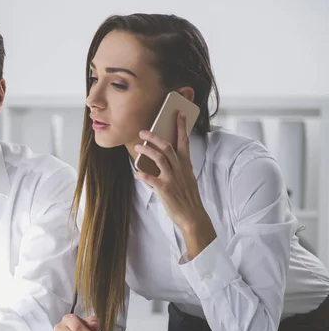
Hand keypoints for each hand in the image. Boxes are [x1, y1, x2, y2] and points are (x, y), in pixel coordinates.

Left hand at [134, 113, 215, 257]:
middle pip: (168, 147)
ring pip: (159, 158)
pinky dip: (142, 175)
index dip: (180, 127)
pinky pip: (151, 179)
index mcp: (186, 165)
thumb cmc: (188, 197)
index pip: (184, 142)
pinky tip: (136, 173)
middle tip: (143, 131)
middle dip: (155, 137)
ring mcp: (173, 179)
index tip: (178, 113)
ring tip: (137, 147)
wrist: (193, 217)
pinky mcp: (165, 190)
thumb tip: (163, 158)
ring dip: (147, 151)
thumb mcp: (186, 178)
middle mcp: (180, 169)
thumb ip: (177, 167)